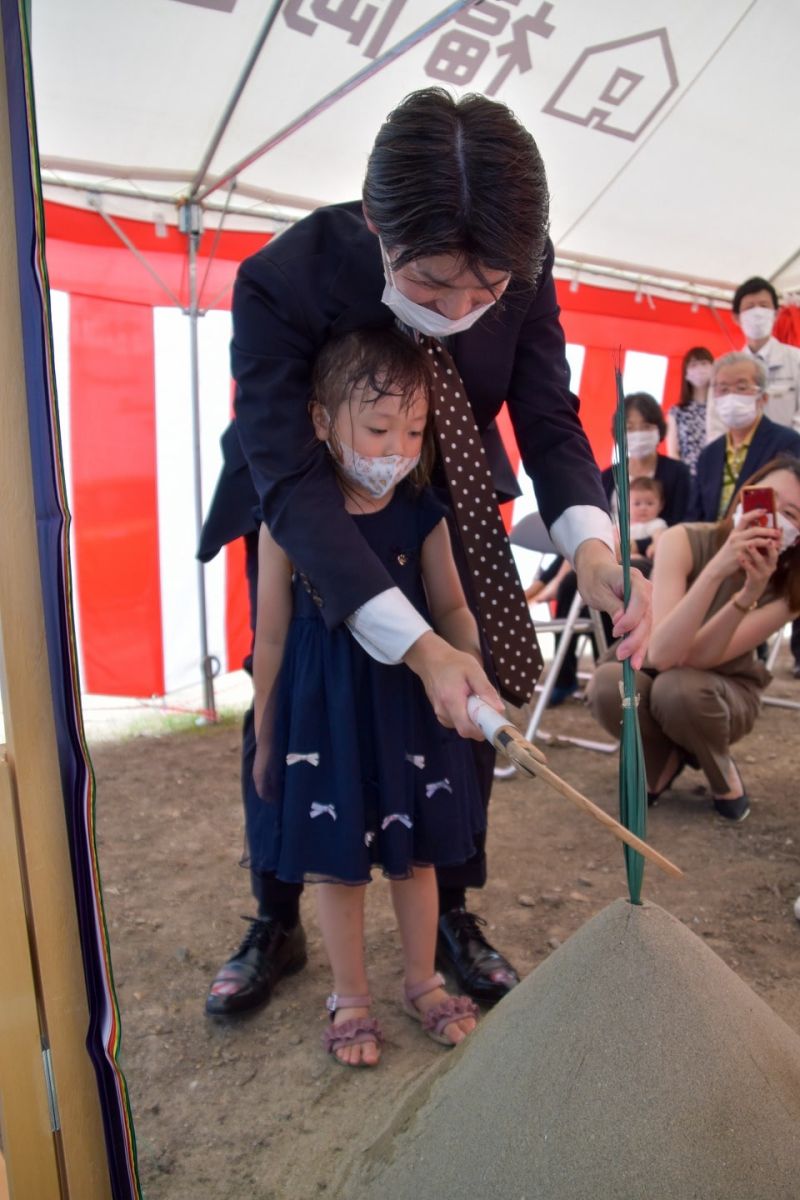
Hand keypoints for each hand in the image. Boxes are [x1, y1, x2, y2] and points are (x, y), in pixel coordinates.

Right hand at [404, 631, 502, 738]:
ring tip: (474, 700)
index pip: (466, 729)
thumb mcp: (474, 670)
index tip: (492, 721)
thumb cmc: (453, 663)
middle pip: (466, 730)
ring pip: (462, 727)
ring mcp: (439, 714)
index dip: (482, 730)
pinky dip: (465, 716)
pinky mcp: (440, 714)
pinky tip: (466, 702)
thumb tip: (499, 709)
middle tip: (486, 707)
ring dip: (472, 719)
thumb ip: (486, 690)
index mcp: (451, 701)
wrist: (431, 660)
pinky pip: (457, 722)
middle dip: (479, 723)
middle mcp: (443, 712)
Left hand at [573, 539, 651, 668]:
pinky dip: (638, 644)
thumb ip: (611, 605)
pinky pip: (642, 629)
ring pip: (646, 627)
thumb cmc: (594, 578)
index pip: (640, 601)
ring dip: (639, 647)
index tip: (617, 632)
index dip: (631, 619)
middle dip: (636, 639)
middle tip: (622, 656)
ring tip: (631, 665)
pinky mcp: (642, 611)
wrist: (596, 568)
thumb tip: (621, 623)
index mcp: (633, 579)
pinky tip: (634, 661)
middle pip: (646, 617)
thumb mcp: (596, 591)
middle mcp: (644, 589)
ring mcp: (645, 601)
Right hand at [714, 510, 780, 579]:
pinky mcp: (740, 557)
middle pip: (754, 530)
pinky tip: (770, 554)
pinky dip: (764, 554)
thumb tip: (759, 526)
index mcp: (735, 532)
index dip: (755, 513)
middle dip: (768, 530)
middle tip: (778, 532)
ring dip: (768, 541)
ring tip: (778, 543)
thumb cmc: (729, 552)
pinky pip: (755, 554)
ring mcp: (737, 547)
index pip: (745, 518)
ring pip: (756, 541)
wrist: (718, 566)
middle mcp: (735, 537)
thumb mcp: (734, 540)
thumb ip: (744, 533)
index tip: (765, 510)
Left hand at [737, 531, 779, 603]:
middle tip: (764, 538)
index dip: (777, 539)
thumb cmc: (757, 568)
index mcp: (773, 559)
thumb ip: (762, 546)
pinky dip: (745, 562)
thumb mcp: (762, 558)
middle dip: (769, 546)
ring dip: (755, 552)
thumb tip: (760, 529)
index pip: (777, 547)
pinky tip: (740, 556)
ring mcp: (764, 572)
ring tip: (749, 544)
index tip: (775, 529)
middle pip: (773, 555)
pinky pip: (750, 570)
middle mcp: (771, 565)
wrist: (754, 587)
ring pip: (761, 562)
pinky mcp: (755, 578)